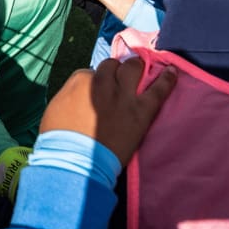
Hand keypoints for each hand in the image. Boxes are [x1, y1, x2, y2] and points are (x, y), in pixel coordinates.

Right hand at [40, 57, 176, 164]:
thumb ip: (68, 96)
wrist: (75, 163)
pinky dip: (167, 79)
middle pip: (113, 66)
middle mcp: (102, 82)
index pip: (92, 73)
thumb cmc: (57, 141)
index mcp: (80, 81)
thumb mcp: (55, 110)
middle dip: (115, 71)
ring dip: (136, 69)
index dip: (96, 83)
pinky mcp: (140, 111)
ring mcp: (123, 96)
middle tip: (118, 82)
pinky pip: (158, 90)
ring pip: (133, 68)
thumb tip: (76, 96)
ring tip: (141, 71)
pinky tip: (173, 71)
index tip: (97, 93)